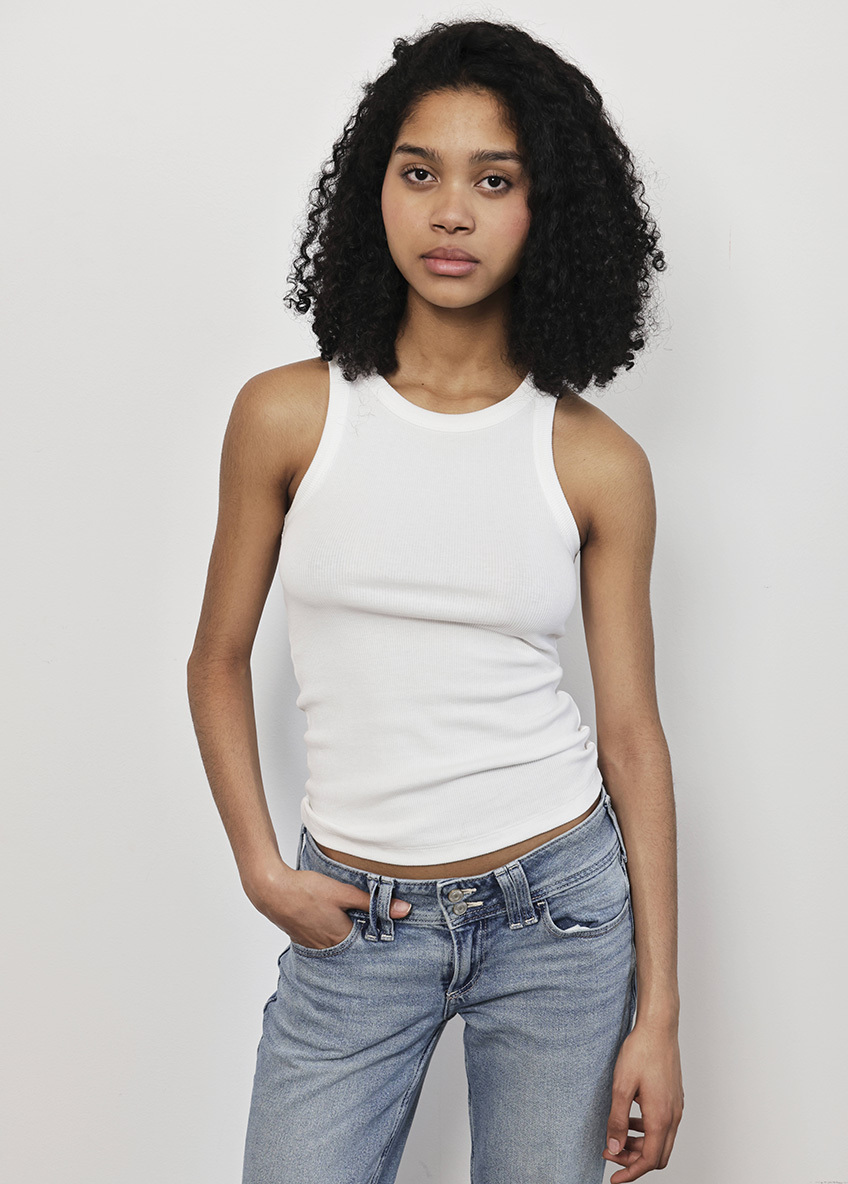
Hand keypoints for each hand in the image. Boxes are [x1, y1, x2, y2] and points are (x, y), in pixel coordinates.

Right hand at [243, 860, 411, 949]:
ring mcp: (314, 946)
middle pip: (354, 949)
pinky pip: (324, 944)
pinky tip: (332, 924)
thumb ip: (372, 902)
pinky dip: (332, 937)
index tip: (392, 936)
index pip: (369, 946)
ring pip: (339, 947)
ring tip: (354, 927)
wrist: (273, 891)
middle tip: (375, 933)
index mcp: (342, 939)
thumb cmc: (307, 891)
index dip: (380, 939)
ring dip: (348, 939)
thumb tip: (404, 910)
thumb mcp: (344, 893)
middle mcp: (329, 948)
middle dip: (365, 942)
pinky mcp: (304, 940)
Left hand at [602, 1020, 683, 1180]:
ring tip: (617, 1136)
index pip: (649, 1160)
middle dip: (634, 1161)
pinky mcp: (674, 1097)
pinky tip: (630, 1118)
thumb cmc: (641, 1051)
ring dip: (640, 1145)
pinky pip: (664, 1125)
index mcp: (660, 1117)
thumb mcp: (621, 1086)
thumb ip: (617, 1120)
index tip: (613, 1179)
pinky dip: (647, 1131)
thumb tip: (614, 1147)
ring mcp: (676, 1106)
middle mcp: (673, 1115)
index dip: (630, 1172)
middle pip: (658, 1155)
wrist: (659, 1027)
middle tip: (611, 1153)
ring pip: (661, 1141)